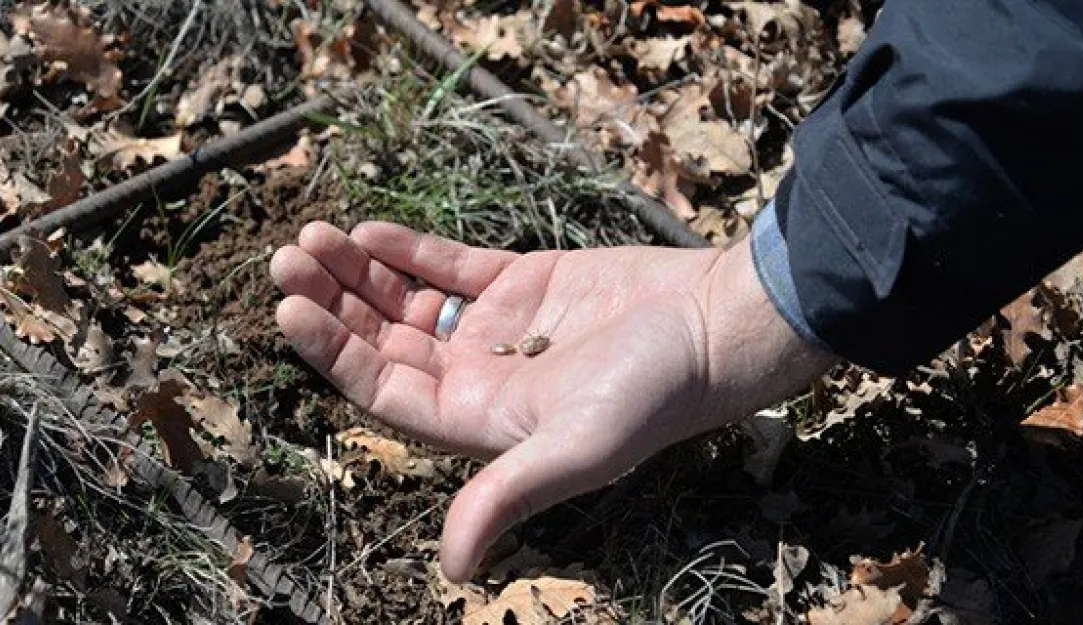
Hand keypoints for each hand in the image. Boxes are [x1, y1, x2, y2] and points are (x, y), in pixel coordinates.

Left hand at [270, 221, 834, 580]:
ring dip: (362, 272)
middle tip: (285, 257)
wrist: (714, 327)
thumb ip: (509, 495)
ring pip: (409, 300)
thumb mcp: (578, 448)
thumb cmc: (653, 393)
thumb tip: (453, 571)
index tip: (289, 307)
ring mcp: (500, 329)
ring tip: (314, 235)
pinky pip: (455, 267)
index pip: (383, 389)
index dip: (332, 353)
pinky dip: (413, 249)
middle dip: (333, 302)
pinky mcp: (526, 283)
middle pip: (384, 341)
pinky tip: (370, 230)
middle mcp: (480, 377)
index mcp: (480, 421)